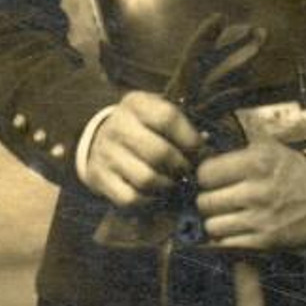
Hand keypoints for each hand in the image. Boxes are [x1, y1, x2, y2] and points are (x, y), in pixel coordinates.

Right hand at [82, 92, 201, 209]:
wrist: (99, 139)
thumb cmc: (142, 126)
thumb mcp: (157, 113)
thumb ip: (182, 125)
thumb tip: (206, 145)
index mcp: (136, 104)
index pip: (168, 118)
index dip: (190, 138)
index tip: (200, 150)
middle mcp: (118, 125)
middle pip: (159, 153)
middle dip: (182, 167)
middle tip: (188, 171)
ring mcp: (106, 153)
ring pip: (146, 179)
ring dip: (167, 186)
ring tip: (174, 183)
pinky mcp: (99, 177)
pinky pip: (130, 199)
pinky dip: (149, 201)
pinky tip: (156, 194)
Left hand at [196, 138, 305, 250]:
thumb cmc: (290, 169)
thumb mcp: (268, 147)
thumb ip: (235, 147)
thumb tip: (199, 146)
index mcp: (256, 161)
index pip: (206, 173)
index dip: (205, 177)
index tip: (212, 180)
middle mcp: (258, 190)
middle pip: (205, 202)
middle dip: (208, 201)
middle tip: (217, 199)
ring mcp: (262, 217)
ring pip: (213, 226)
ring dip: (215, 222)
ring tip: (225, 216)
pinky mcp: (266, 240)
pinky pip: (228, 244)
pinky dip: (227, 238)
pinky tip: (235, 230)